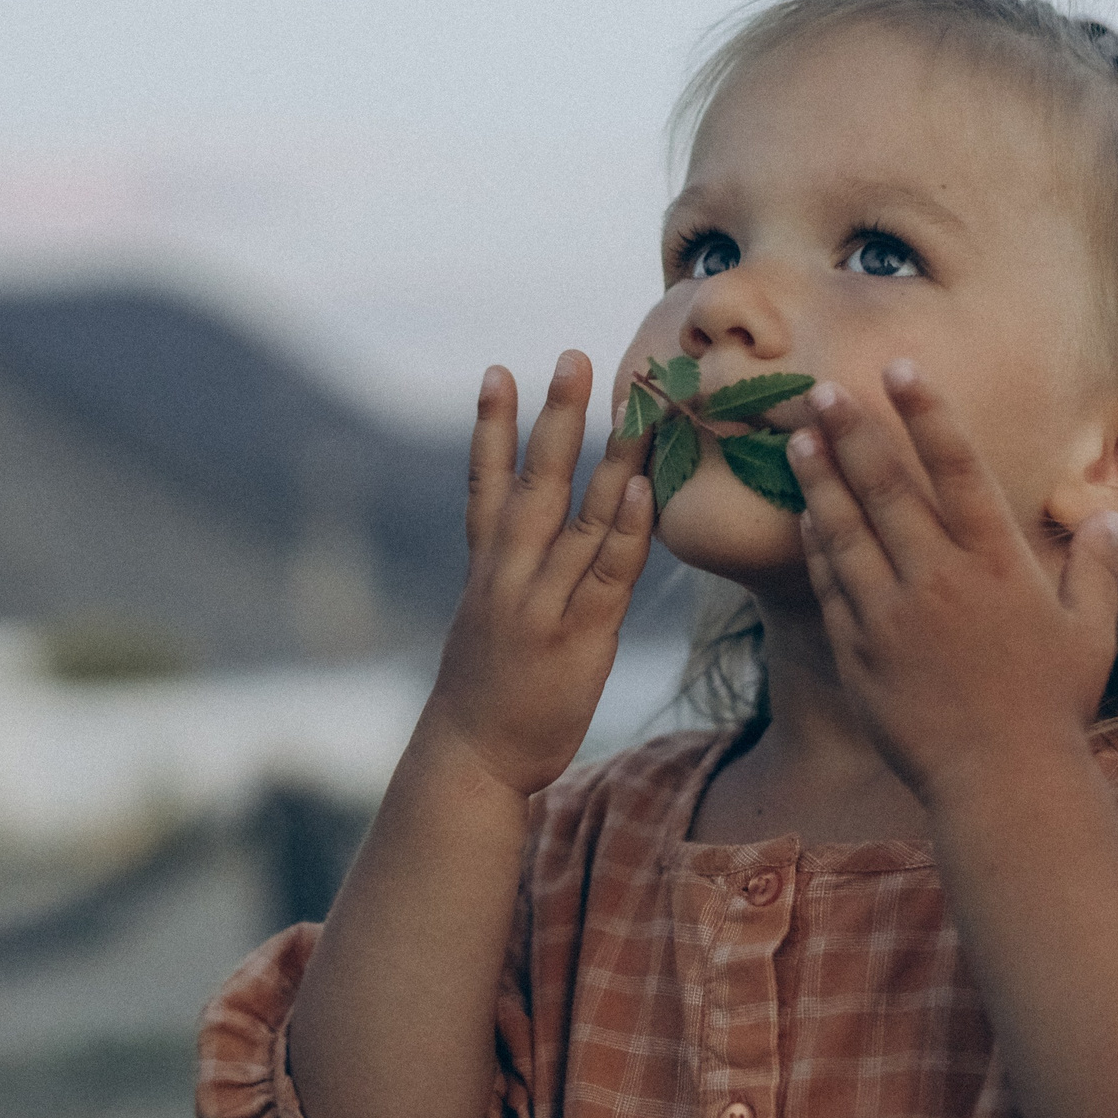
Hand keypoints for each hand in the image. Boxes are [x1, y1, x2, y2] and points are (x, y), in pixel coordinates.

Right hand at [429, 350, 653, 795]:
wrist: (473, 758)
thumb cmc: (491, 692)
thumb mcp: (491, 624)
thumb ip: (515, 576)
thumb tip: (547, 540)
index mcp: (486, 570)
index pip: (485, 483)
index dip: (491, 427)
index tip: (499, 371)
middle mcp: (508, 576)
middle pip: (533, 482)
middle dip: (553, 418)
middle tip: (572, 358)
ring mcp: (542, 604)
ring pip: (579, 516)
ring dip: (610, 456)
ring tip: (635, 404)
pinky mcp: (579, 636)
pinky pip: (607, 572)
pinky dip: (625, 527)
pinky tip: (644, 487)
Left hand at [787, 360, 1117, 806]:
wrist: (1001, 782)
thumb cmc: (1053, 707)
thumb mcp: (1091, 632)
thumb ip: (1095, 566)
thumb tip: (1106, 514)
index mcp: (998, 563)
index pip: (957, 468)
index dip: (927, 413)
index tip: (900, 368)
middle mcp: (940, 579)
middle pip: (886, 487)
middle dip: (851, 430)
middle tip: (819, 386)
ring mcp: (892, 615)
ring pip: (845, 530)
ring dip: (819, 479)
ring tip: (798, 438)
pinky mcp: (860, 651)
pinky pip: (831, 586)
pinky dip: (816, 547)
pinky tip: (806, 517)